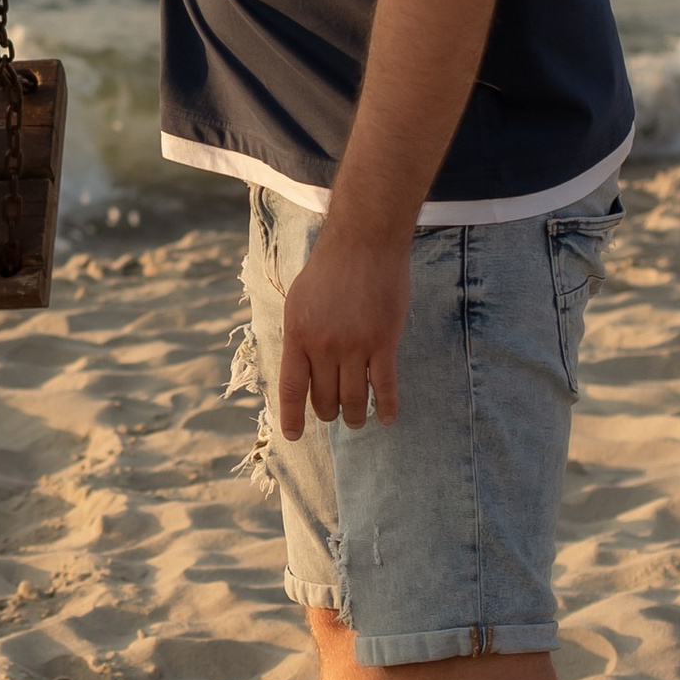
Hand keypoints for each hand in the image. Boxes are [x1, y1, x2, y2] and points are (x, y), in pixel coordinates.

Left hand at [278, 222, 409, 435]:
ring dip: (354, 415)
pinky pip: (385, 385)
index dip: (291, 417)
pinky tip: (387, 418)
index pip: (291, 388)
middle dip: (328, 412)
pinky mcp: (383, 341)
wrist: (363, 243)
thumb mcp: (298, 302)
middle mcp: (323, 345)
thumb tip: (299, 368)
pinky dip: (386, 406)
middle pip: (324, 397)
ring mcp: (354, 345)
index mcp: (298, 335)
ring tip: (356, 421)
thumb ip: (298, 336)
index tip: (294, 436)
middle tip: (333, 415)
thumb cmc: (328, 270)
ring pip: (354, 397)